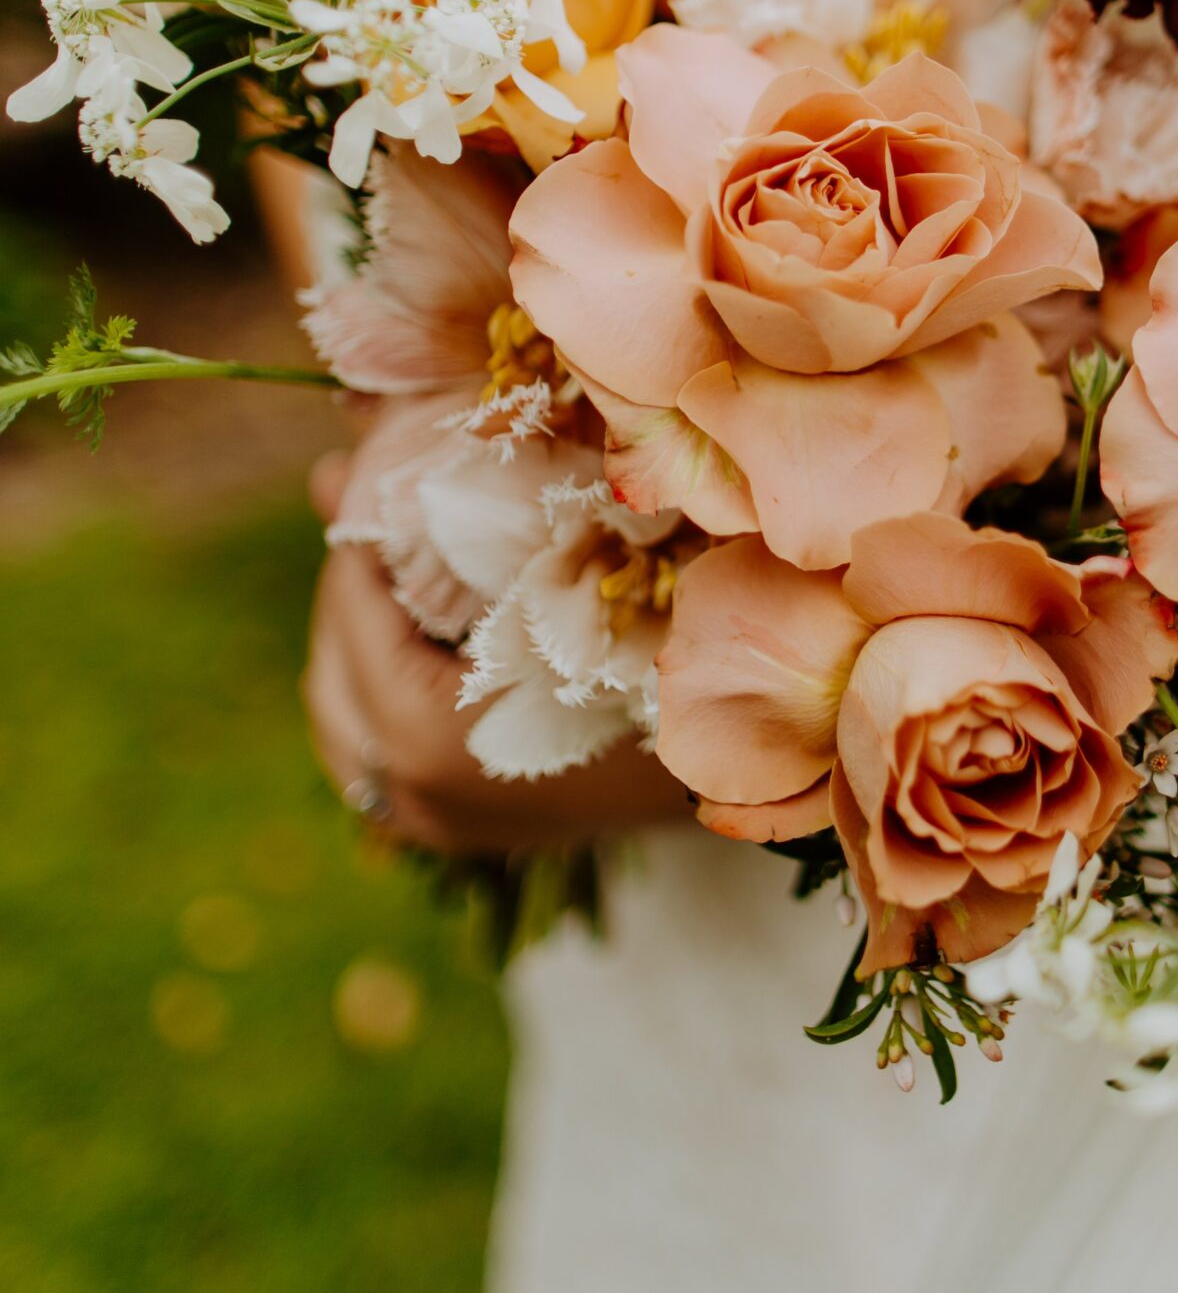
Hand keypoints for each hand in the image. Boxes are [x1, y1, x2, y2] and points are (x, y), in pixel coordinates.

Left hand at [302, 454, 687, 854]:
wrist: (733, 770)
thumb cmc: (661, 658)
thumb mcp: (564, 579)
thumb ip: (448, 522)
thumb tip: (330, 459)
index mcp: (426, 732)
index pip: (353, 608)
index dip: (366, 537)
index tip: (390, 484)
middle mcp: (411, 791)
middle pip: (331, 663)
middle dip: (355, 590)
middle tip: (393, 529)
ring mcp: (425, 822)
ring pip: (337, 718)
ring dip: (356, 645)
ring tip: (401, 585)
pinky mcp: (444, 833)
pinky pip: (368, 758)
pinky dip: (374, 698)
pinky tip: (417, 651)